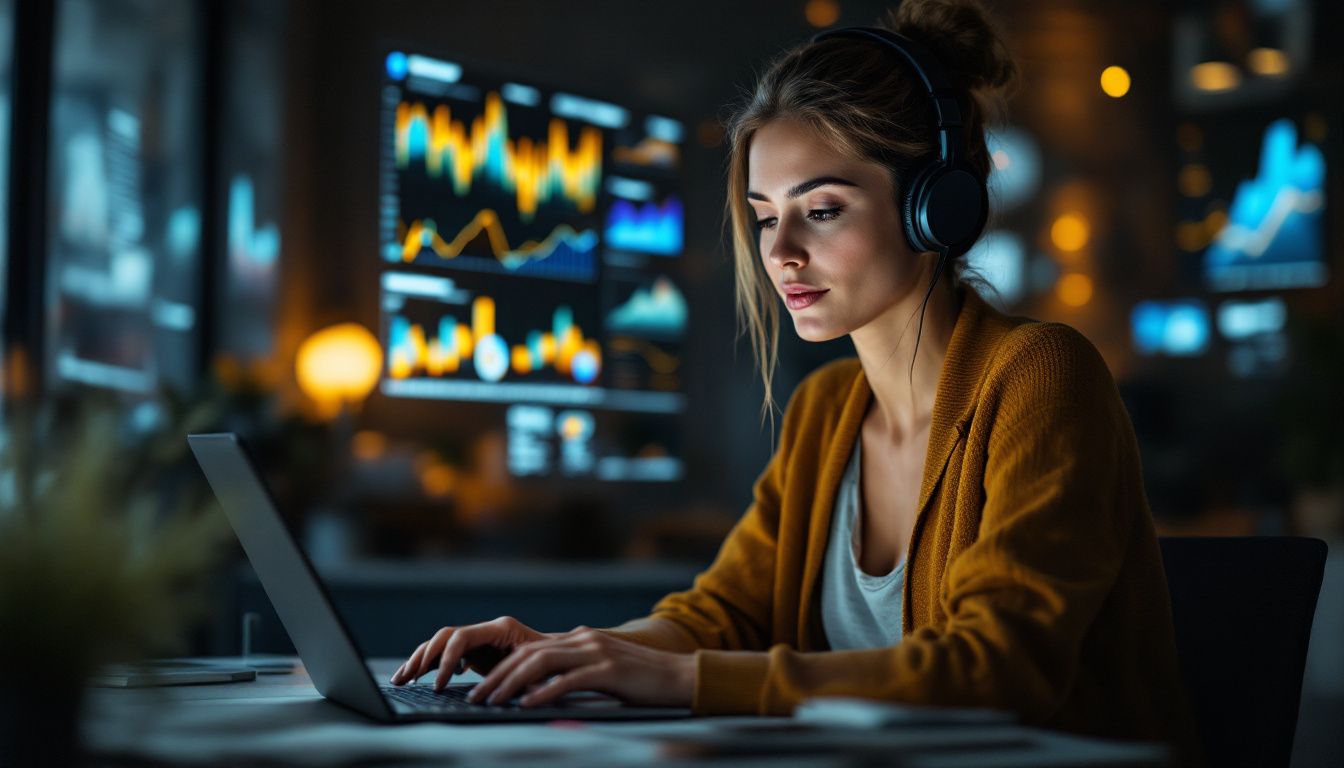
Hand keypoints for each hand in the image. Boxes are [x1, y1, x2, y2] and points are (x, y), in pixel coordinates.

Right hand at [389, 616, 554, 689]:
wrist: (558, 654)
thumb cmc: (552, 662)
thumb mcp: (539, 670)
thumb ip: (523, 678)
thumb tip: (507, 691)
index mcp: (500, 628)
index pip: (462, 637)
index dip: (446, 659)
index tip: (439, 685)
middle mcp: (486, 629)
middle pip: (445, 636)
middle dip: (424, 657)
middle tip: (410, 679)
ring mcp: (478, 638)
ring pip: (440, 643)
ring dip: (419, 659)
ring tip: (401, 678)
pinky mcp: (474, 650)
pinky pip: (445, 653)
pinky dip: (428, 664)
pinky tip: (413, 677)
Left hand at [464, 625, 694, 708]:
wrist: (681, 675)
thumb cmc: (642, 681)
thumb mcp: (603, 671)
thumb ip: (575, 673)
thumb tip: (542, 690)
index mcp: (581, 639)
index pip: (530, 650)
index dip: (502, 668)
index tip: (481, 688)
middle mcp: (584, 640)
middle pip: (528, 654)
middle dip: (497, 676)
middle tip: (475, 697)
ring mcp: (597, 652)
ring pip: (541, 663)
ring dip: (511, 684)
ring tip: (493, 701)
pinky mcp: (609, 670)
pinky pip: (568, 680)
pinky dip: (543, 692)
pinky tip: (526, 705)